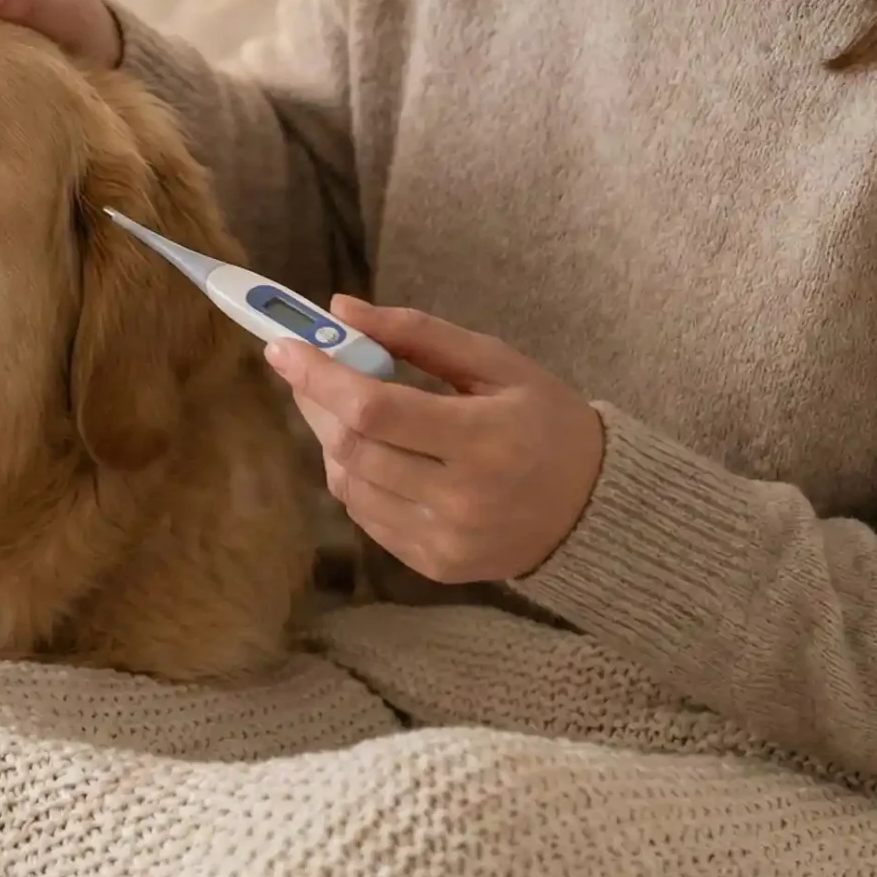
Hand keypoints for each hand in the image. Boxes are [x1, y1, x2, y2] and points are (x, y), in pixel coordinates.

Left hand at [263, 298, 605, 583]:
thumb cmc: (547, 421)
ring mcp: (446, 541)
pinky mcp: (435, 566)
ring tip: (343, 409)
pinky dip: (354, 478)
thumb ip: (417, 333)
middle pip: (353, 450)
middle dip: (317, 403)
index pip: (375, 410)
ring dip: (331, 441)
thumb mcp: (496, 363)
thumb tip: (341, 311)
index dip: (321, 377)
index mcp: (485, 440)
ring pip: (349, 486)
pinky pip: (366, 518)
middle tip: (303, 369)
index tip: (282, 347)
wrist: (594, 509)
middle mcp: (462, 499)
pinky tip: (372, 453)